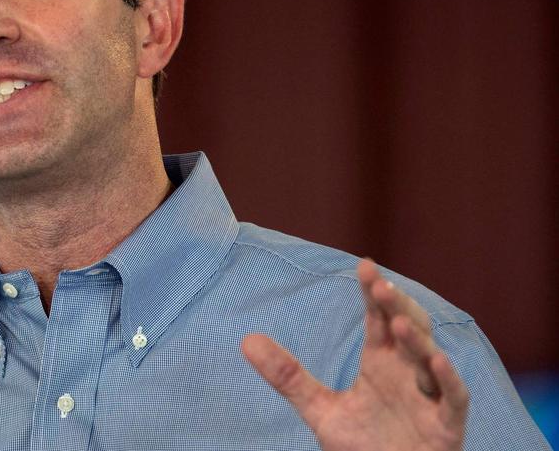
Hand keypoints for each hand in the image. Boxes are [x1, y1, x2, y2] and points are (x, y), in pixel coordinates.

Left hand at [241, 259, 467, 450]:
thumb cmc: (365, 446)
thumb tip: (246, 340)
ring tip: (396, 321)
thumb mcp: (320, 410)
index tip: (365, 266)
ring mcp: (430, 399)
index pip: (379, 320)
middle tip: (380, 284)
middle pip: (409, 330)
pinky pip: (453, 399)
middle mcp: (409, 374)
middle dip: (398, 306)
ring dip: (417, 340)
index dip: (375, 294)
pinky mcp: (446, 427)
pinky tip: (436, 360)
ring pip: (430, 360)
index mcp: (382, 363)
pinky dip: (448, 379)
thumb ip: (288, 376)